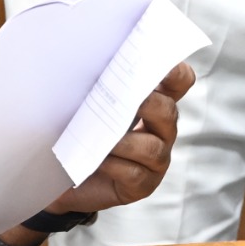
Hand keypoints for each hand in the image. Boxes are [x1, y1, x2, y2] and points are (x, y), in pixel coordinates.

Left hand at [49, 64, 195, 215]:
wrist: (64, 172)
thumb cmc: (81, 130)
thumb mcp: (92, 102)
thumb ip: (104, 84)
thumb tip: (93, 60)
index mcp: (155, 102)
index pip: (180, 82)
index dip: (175, 72)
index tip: (159, 63)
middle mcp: (162, 130)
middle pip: (169, 112)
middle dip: (148, 104)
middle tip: (123, 99)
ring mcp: (156, 160)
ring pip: (152, 147)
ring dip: (125, 141)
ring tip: (101, 139)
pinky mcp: (142, 185)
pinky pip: (134, 173)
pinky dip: (114, 165)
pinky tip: (97, 160)